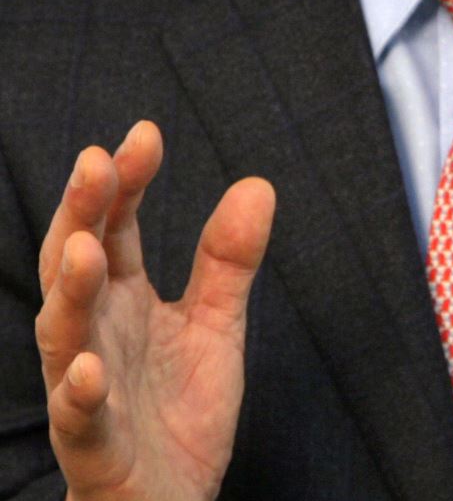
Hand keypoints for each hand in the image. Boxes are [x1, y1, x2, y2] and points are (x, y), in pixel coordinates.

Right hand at [35, 122, 275, 500]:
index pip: (116, 225)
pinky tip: (88, 371)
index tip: (144, 134)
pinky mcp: (95, 448)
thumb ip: (228, 259)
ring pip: (64, 334)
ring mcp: (87, 389)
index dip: (126, 180)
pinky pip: (79, 420)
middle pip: (76, 263)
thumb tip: (258, 184)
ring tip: (86, 247)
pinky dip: (77, 395)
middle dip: (83, 212)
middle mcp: (95, 333)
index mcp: (122, 298)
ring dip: (71, 291)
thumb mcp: (215, 324)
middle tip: (95, 161)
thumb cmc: (178, 412)